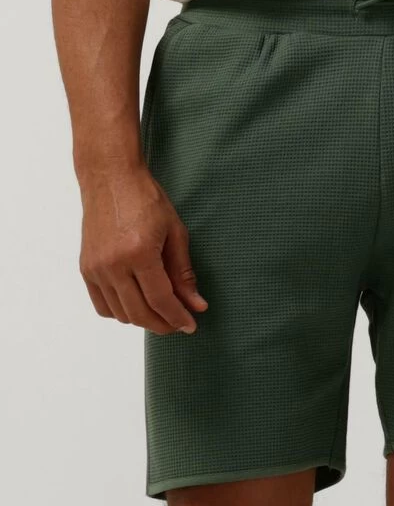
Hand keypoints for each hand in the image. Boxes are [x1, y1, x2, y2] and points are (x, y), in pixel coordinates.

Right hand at [78, 162, 207, 333]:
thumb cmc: (146, 199)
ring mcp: (95, 268)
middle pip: (139, 313)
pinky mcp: (86, 268)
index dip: (177, 318)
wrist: (111, 179)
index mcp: (139, 253)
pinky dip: (121, 312)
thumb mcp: (175, 232)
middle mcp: (113, 264)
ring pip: (120, 314)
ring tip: (160, 313)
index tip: (190, 326)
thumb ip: (184, 273)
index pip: (160, 300)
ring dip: (143, 320)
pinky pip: (102, 305)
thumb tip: (196, 305)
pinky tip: (137, 304)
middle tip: (178, 323)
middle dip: (162, 324)